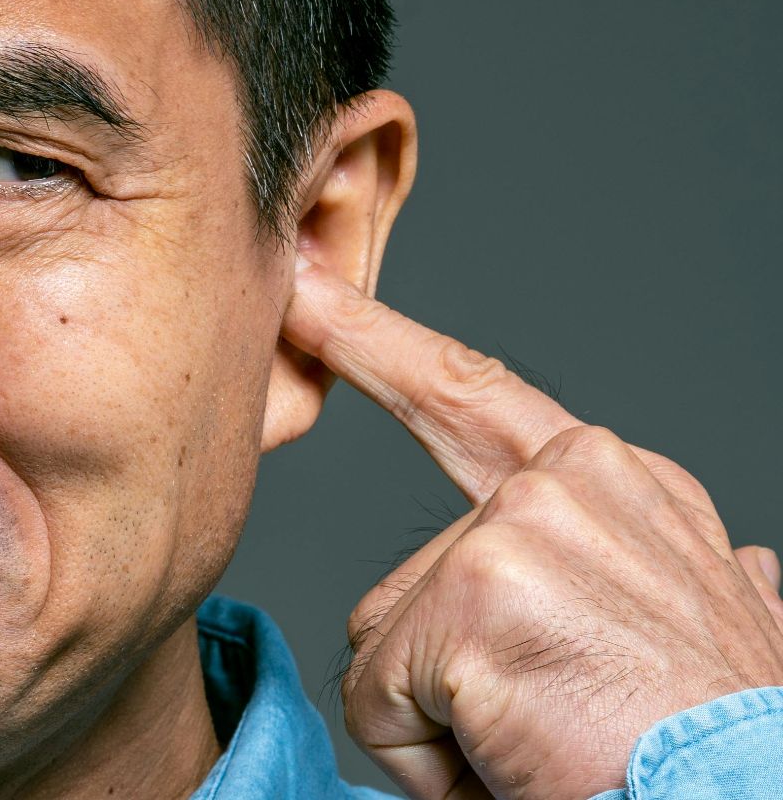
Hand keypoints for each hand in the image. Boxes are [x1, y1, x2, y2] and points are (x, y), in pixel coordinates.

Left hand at [284, 258, 782, 799]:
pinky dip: (428, 761)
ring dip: (444, 721)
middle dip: (420, 652)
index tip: (305, 291)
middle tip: (503, 655)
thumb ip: (676, 576)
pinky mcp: (473, 593)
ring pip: (385, 645)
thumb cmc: (716, 747)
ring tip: (548, 746)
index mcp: (622, 485)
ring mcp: (518, 527)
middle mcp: (570, 481)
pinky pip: (375, 699)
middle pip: (405, 579)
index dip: (377, 343)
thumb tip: (738, 565)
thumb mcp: (718, 632)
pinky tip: (513, 763)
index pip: (476, 396)